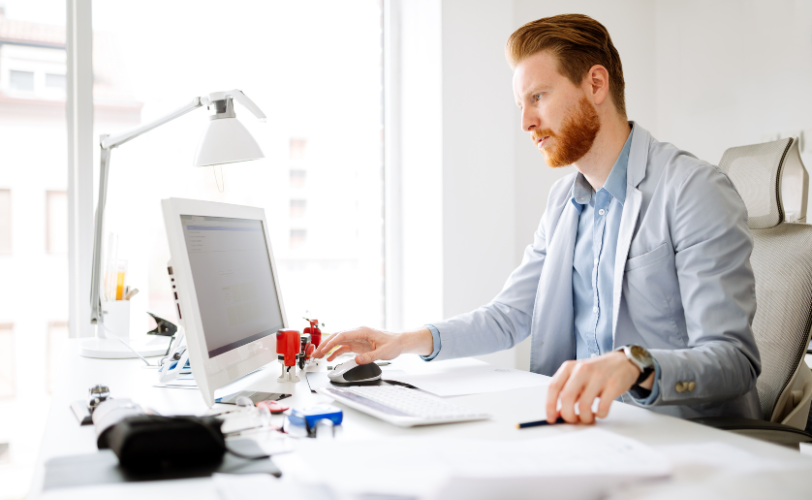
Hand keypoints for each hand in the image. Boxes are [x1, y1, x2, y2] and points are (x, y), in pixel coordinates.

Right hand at [312, 326, 432, 364]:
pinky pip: (343, 347)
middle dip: (324, 345)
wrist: (400, 341)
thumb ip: (370, 356)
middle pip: (337, 337)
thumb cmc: (394, 343)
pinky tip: (329, 359)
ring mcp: (356, 338)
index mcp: (362, 331)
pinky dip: (335, 352)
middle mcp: (357, 333)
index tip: (323, 349)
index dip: (331, 342)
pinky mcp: (357, 344)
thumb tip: (357, 360)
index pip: (343, 335)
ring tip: (318, 356)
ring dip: (327, 348)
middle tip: (315, 354)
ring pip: (338, 342)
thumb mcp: (384, 352)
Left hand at [545, 351, 653, 423]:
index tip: (551, 418)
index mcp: (569, 367)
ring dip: (585, 417)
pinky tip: (599, 412)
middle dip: (568, 415)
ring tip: (588, 417)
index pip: (553, 387)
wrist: (622, 362)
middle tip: (573, 420)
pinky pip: (602, 408)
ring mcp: (598, 377)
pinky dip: (599, 415)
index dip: (549, 405)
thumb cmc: (596, 372)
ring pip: (584, 405)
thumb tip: (557, 413)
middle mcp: (582, 370)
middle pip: (566, 397)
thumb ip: (566, 392)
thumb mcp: (577, 377)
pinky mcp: (613, 385)